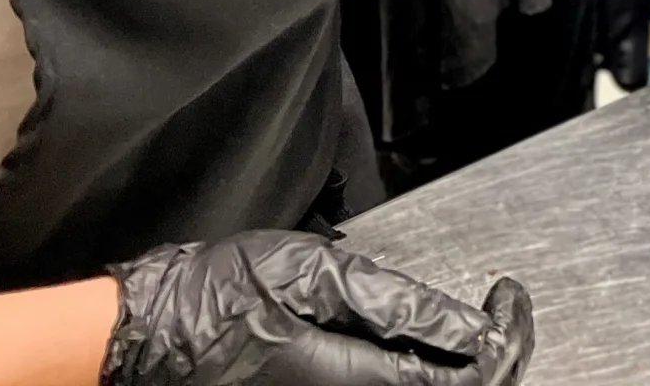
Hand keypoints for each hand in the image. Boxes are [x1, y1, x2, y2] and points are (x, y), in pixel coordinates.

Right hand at [104, 231, 530, 385]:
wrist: (141, 343)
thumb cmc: (213, 303)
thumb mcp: (309, 275)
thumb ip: (391, 303)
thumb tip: (461, 325)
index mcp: (352, 384)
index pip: (465, 377)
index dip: (502, 336)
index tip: (508, 295)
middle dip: (493, 357)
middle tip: (504, 311)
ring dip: (461, 371)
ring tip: (474, 325)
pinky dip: (421, 378)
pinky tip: (426, 349)